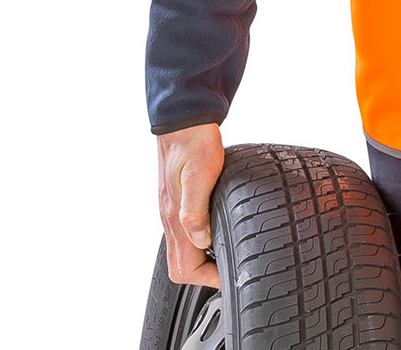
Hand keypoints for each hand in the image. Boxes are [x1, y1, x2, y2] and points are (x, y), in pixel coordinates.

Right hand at [157, 123, 224, 286]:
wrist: (185, 121)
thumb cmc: (195, 143)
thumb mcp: (200, 173)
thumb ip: (195, 210)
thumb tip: (200, 240)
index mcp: (175, 218)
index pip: (185, 269)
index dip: (208, 278)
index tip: (230, 272)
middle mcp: (171, 219)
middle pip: (181, 267)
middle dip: (205, 274)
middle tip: (229, 266)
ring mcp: (173, 210)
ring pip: (183, 251)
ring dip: (203, 258)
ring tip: (227, 251)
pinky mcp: (178, 201)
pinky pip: (186, 232)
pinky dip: (201, 240)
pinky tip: (218, 228)